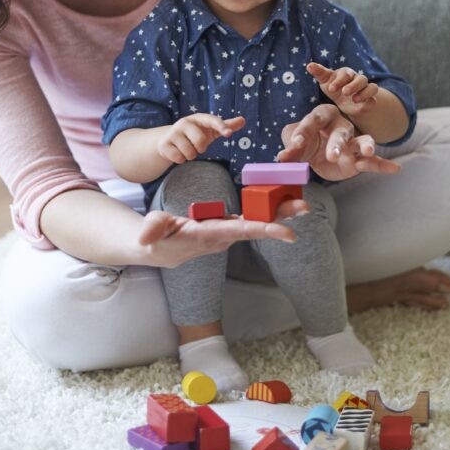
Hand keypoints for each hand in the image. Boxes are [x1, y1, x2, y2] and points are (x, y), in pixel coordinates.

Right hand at [137, 200, 308, 267]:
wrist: (160, 249)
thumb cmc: (157, 238)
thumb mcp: (151, 231)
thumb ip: (151, 230)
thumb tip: (145, 238)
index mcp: (210, 234)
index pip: (241, 231)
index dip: (264, 229)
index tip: (288, 232)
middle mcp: (224, 235)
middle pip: (257, 225)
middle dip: (281, 218)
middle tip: (305, 208)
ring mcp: (227, 231)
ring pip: (257, 221)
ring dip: (279, 212)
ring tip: (302, 202)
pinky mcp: (228, 226)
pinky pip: (251, 217)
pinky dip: (267, 209)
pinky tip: (283, 199)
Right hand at [157, 114, 244, 164]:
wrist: (169, 140)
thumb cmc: (195, 134)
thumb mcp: (210, 130)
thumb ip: (227, 126)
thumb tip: (243, 120)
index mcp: (198, 118)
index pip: (211, 120)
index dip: (221, 126)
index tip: (228, 133)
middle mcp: (185, 122)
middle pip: (200, 141)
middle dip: (201, 148)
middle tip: (196, 145)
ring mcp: (173, 133)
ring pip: (190, 152)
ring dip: (191, 155)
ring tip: (186, 149)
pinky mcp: (165, 144)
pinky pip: (179, 158)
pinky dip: (181, 159)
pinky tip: (177, 153)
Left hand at [278, 103, 401, 181]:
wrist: (314, 155)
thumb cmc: (304, 143)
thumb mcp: (292, 144)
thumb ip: (289, 149)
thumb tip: (282, 159)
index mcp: (321, 115)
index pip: (313, 120)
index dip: (304, 131)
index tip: (296, 143)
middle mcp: (340, 126)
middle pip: (340, 132)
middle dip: (337, 144)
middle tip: (332, 155)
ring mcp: (351, 142)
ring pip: (360, 142)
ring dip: (365, 146)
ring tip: (369, 150)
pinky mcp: (358, 159)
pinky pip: (372, 162)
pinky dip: (383, 165)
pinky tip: (395, 169)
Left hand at [307, 61, 379, 118]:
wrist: (343, 100)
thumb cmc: (333, 86)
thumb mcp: (325, 80)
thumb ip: (319, 73)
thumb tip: (309, 65)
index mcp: (347, 74)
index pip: (345, 74)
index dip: (339, 81)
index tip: (331, 88)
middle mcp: (358, 80)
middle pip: (361, 79)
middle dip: (353, 85)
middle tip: (344, 92)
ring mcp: (366, 90)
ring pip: (372, 87)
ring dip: (365, 93)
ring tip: (355, 99)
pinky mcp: (370, 100)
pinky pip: (373, 100)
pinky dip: (369, 102)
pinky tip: (361, 107)